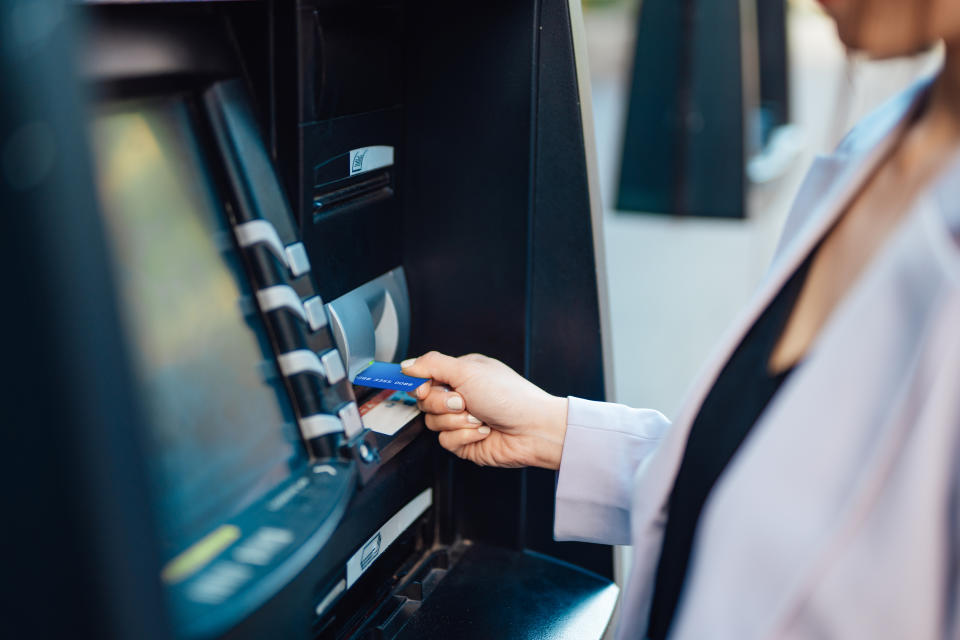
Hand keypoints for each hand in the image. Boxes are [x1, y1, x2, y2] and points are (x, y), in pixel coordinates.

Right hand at [401, 352, 567, 469]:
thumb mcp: (468, 370)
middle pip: (425, 401)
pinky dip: (464, 436)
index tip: (422, 388)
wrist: (532, 429)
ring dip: (457, 421)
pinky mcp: (465, 442)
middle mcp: (460, 395)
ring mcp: (462, 420)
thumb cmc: (510, 397)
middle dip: (442, 403)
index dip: (419, 384)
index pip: (425, 376)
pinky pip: (445, 441)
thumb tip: (407, 364)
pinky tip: (483, 431)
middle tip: (463, 401)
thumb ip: (432, 364)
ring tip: (479, 417)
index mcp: (461, 374)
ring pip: (433, 423)